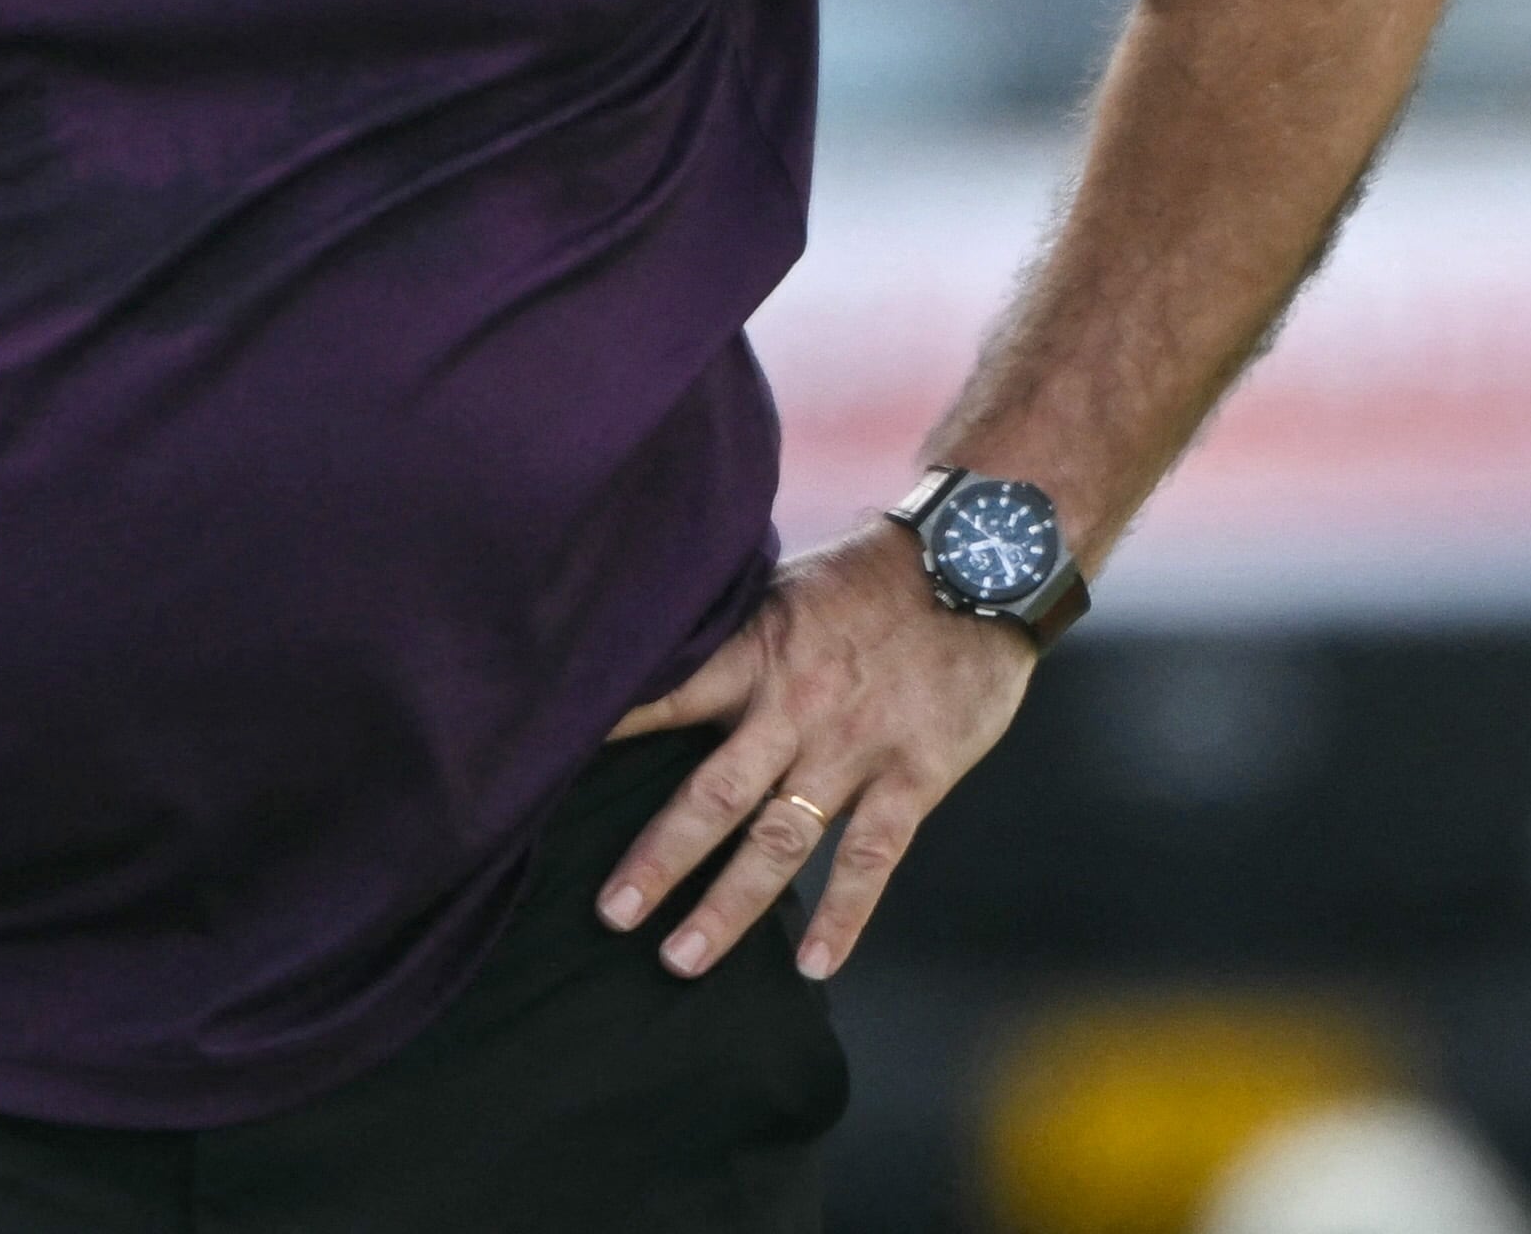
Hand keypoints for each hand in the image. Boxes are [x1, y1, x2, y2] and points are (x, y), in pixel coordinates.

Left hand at [594, 521, 1038, 982]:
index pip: (666, 697)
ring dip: (731, 906)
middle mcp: (795, 709)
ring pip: (781, 841)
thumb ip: (732, 635)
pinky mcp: (913, 777)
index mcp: (756, 654)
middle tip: (611, 915)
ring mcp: (853, 750)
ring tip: (682, 959)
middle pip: (714, 796)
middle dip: (660, 860)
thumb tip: (656, 651)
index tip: (550, 773)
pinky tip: (816, 965)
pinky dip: (844, 915)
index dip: (610, 733)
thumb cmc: (872, 575)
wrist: (981, 564)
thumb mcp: (784, 586)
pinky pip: (872, 859)